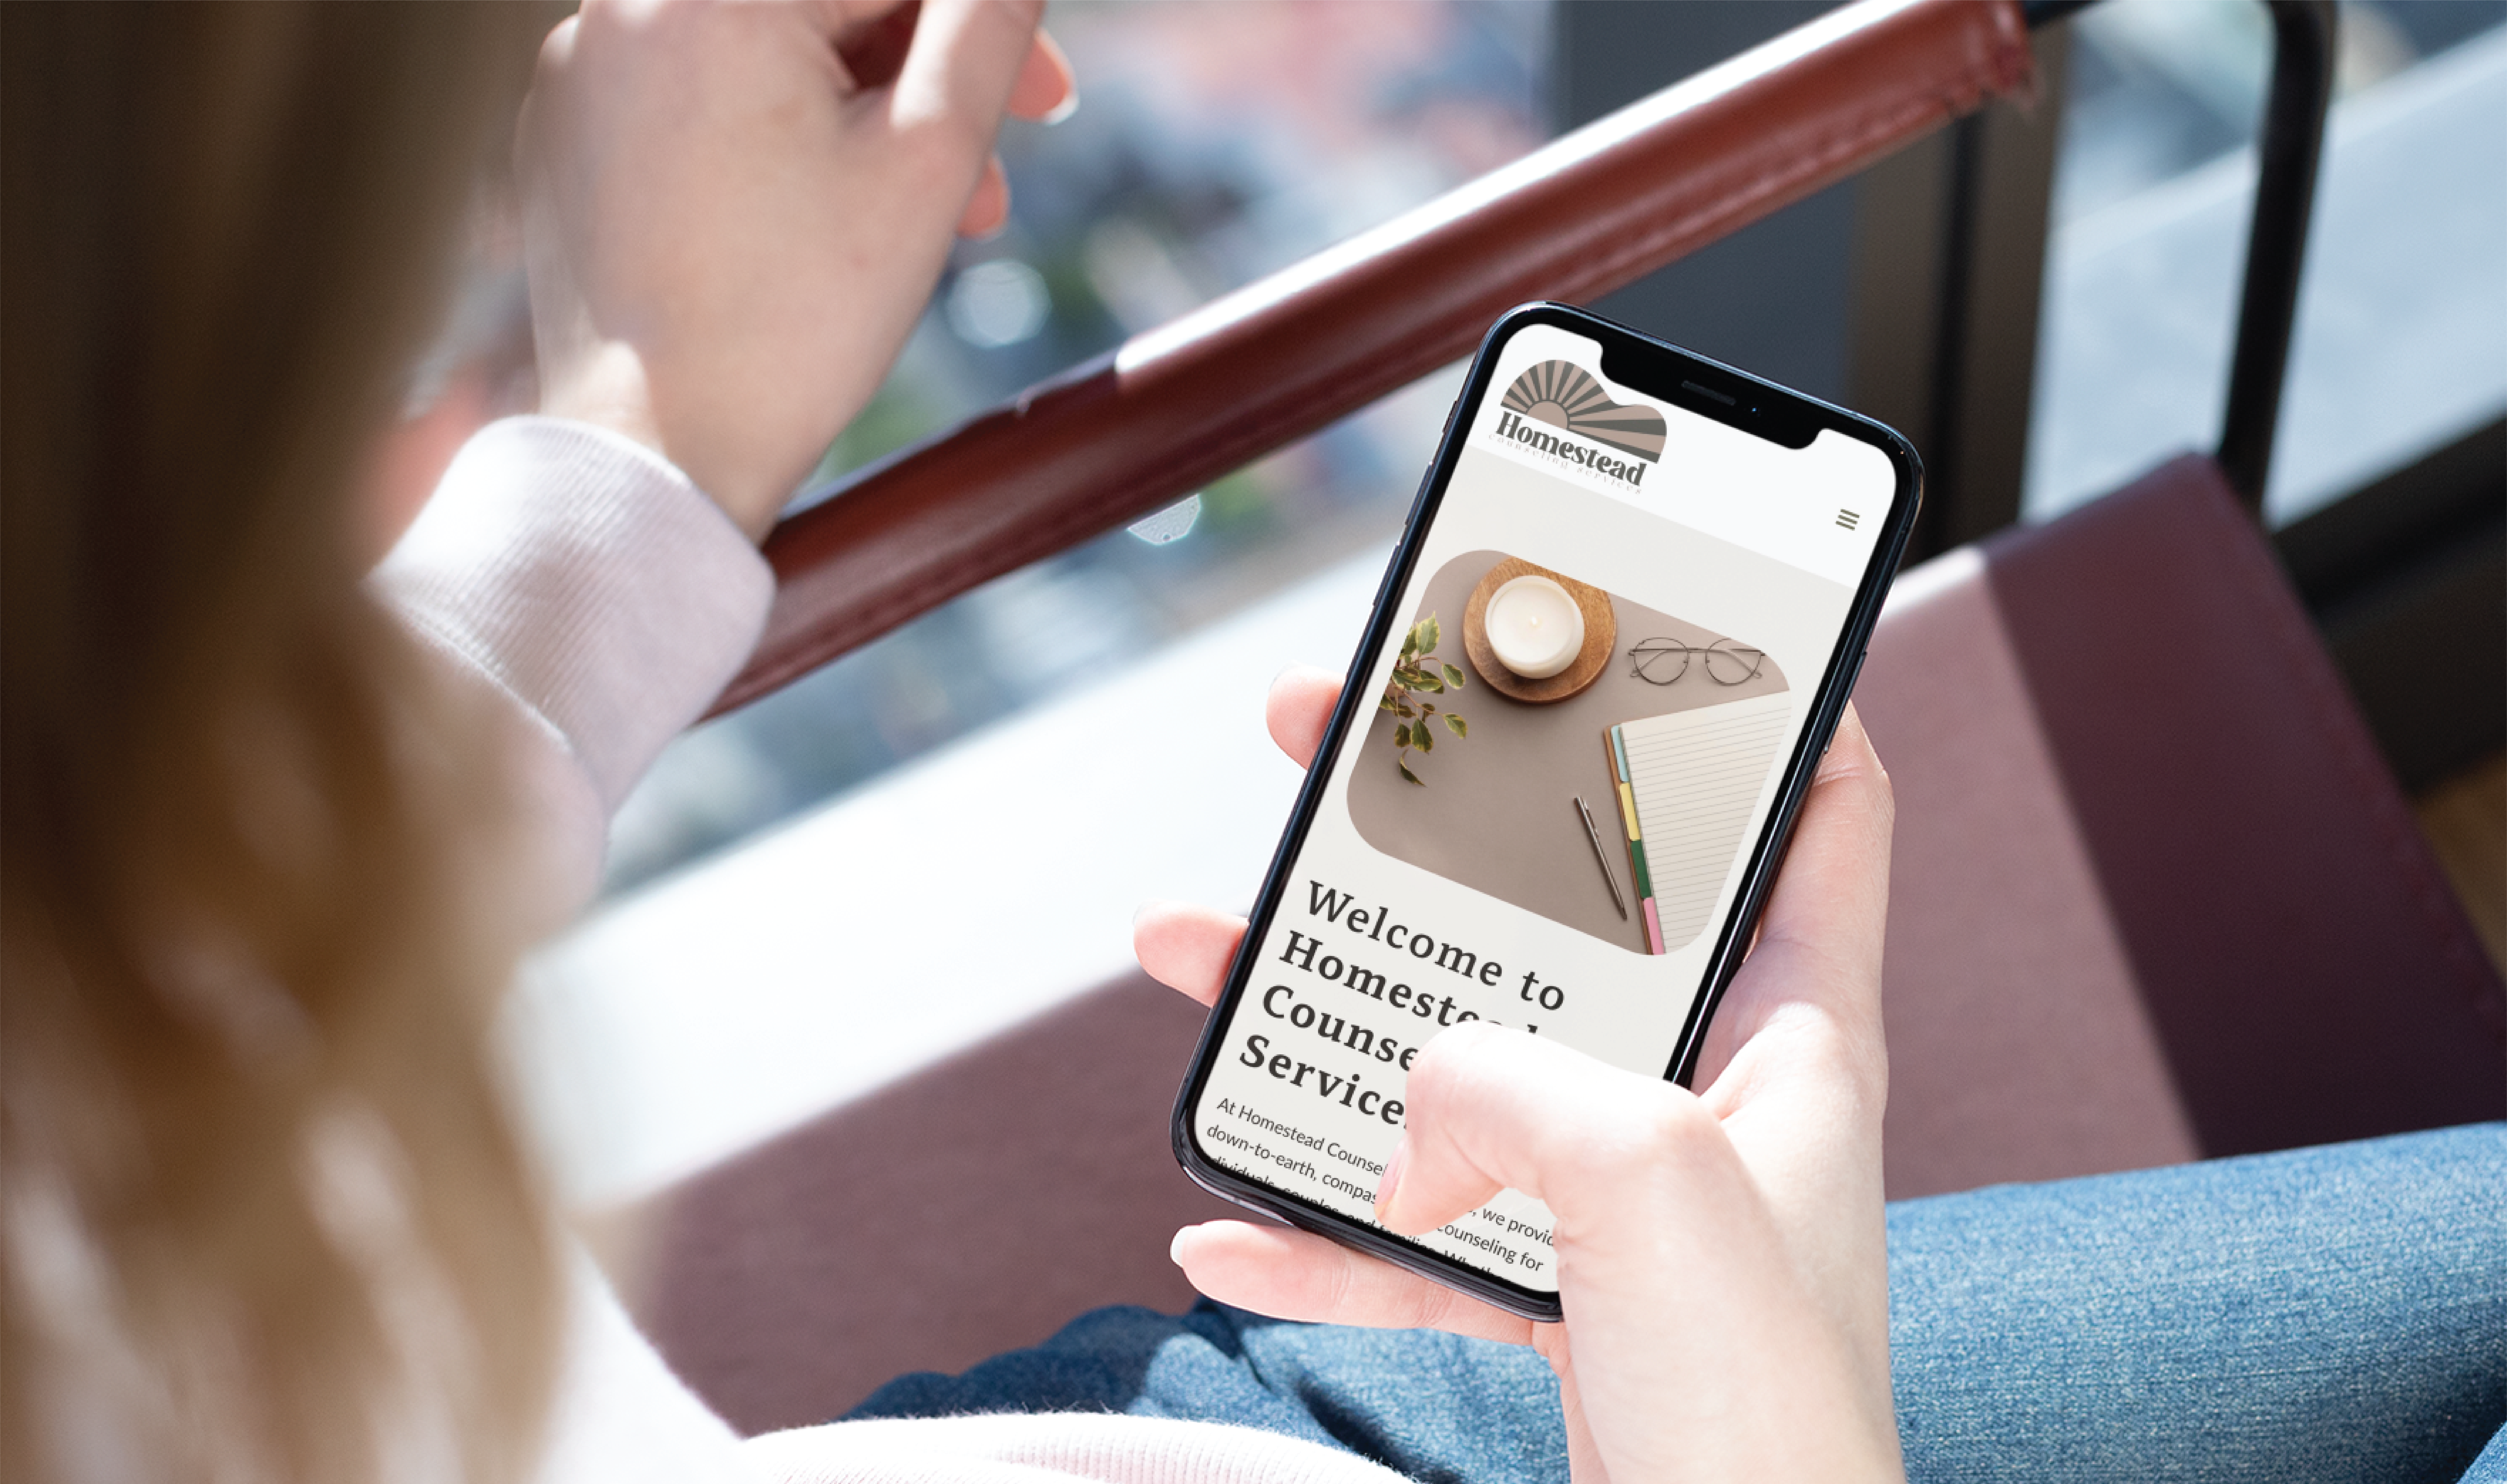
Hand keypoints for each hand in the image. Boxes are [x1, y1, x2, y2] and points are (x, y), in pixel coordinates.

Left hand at [518, 0, 1075, 538]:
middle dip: (924, 74)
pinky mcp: (566, 130)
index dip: (979, 22)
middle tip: (994, 162)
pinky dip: (775, 137)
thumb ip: (984, 24)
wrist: (650, 451)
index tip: (1044, 92)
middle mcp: (626, 5)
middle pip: (825, 7)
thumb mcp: (928, 156)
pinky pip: (700, 96)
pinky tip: (819, 218)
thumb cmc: (793, 320)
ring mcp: (583, 67)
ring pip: (767, 52)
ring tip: (920, 213)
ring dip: (861, 114)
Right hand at [1134, 669, 1900, 1483]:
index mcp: (1790, 1033)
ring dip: (1318, 1010)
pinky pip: (1409, 1227)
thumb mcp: (1653, 1191)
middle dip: (1444, 820)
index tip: (1657, 623)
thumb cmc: (1761, 1418)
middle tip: (1331, 739)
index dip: (1769, 700)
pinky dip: (1315, 1218)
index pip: (1824, 810)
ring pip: (1454, 1055)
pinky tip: (1224, 1214)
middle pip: (1568, 906)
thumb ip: (1520, 1087)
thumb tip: (1420, 1091)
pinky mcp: (1551, 1286)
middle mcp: (1706, 1091)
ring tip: (1192, 950)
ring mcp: (1619, 1189)